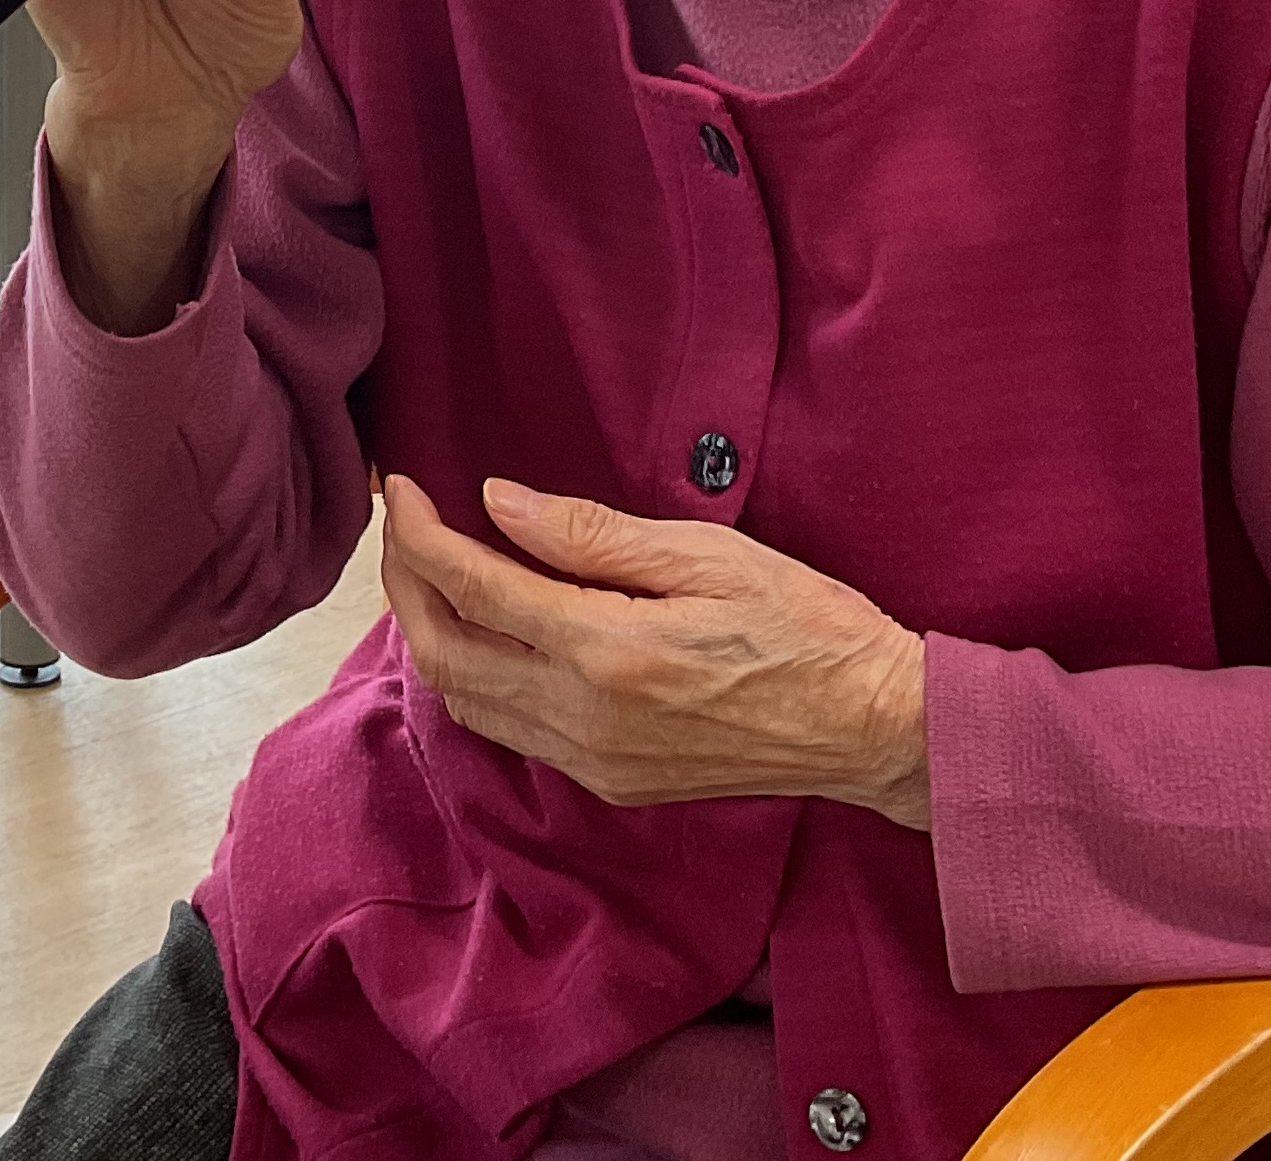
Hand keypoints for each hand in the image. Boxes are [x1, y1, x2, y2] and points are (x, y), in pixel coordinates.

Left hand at [376, 474, 931, 827]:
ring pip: (466, 701)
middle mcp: (583, 718)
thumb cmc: (804, 626)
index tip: (399, 486)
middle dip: (405, 583)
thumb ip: (591, 534)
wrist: (872, 729)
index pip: (473, 588)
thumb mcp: (706, 555)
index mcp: (606, 651)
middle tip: (402, 524)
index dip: (420, 534)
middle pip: (445, 652)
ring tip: (429, 569)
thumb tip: (498, 503)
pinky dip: (474, 676)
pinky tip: (485, 632)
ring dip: (430, 633)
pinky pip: (509, 730)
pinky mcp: (609, 783)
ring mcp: (592, 762)